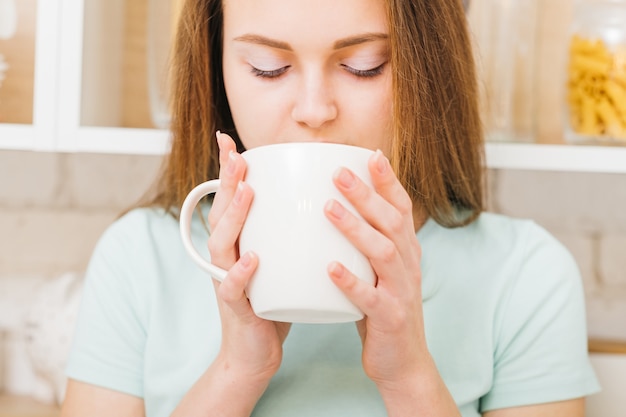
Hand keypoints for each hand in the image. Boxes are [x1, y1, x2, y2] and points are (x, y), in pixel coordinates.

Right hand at [207, 132, 290, 382]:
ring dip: (233, 217)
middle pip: (220, 214)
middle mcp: (227, 258)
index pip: (230, 200)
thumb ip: (285, 237)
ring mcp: (227, 282)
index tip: (229, 140)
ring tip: (247, 193)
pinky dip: (240, 273)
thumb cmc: (272, 305)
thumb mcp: (278, 264)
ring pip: (222, 244)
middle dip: (228, 182)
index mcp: (238, 245)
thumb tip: (315, 202)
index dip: (228, 171)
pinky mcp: (236, 309)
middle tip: (237, 155)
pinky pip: (233, 289)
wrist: (255, 355)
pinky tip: (251, 258)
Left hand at [323, 149, 428, 386]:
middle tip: (338, 172)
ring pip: (383, 252)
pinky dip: (351, 281)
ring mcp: (402, 291)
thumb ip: (367, 244)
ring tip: (329, 208)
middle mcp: (409, 265)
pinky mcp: (390, 318)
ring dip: (356, 228)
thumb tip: (335, 208)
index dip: (389, 182)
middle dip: (366, 194)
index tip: (371, 155)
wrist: (403, 362)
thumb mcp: (380, 271)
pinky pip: (370, 298)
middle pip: (392, 222)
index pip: (402, 208)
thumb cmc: (383, 310)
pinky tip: (331, 268)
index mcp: (407, 251)